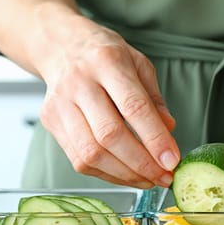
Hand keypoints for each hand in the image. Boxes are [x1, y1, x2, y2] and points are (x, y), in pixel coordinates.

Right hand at [37, 14, 179, 187]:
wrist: (60, 45)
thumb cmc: (104, 55)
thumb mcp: (138, 64)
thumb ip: (154, 99)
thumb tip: (168, 132)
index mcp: (107, 62)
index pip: (133, 107)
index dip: (155, 139)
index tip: (172, 160)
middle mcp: (79, 82)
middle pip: (110, 135)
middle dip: (141, 163)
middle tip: (164, 177)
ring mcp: (60, 104)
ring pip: (91, 153)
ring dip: (124, 174)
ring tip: (148, 179)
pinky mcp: (51, 122)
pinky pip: (79, 159)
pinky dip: (107, 173)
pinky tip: (126, 174)